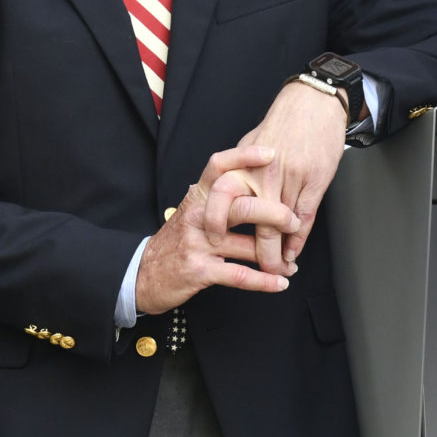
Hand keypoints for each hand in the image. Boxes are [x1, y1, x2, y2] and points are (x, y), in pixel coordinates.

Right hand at [135, 145, 295, 314]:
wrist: (141, 273)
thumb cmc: (174, 242)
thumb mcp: (191, 212)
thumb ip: (216, 198)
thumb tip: (248, 182)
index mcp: (197, 197)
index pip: (219, 167)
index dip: (244, 157)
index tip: (270, 153)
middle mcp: (198, 216)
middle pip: (242, 206)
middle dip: (275, 214)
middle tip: (294, 221)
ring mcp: (199, 243)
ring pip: (246, 244)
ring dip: (275, 256)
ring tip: (291, 262)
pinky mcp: (200, 270)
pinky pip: (240, 275)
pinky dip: (264, 281)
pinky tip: (280, 282)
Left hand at [230, 79, 349, 272]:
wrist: (314, 103)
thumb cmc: (284, 122)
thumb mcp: (252, 143)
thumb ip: (239, 169)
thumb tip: (223, 189)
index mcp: (244, 164)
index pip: (225, 201)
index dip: (218, 224)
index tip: (216, 242)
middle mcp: (263, 173)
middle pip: (250, 219)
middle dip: (250, 249)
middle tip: (251, 267)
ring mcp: (290, 180)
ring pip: (278, 226)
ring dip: (277, 252)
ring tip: (277, 269)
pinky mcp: (313, 182)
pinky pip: (303, 218)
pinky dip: (298, 240)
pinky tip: (293, 253)